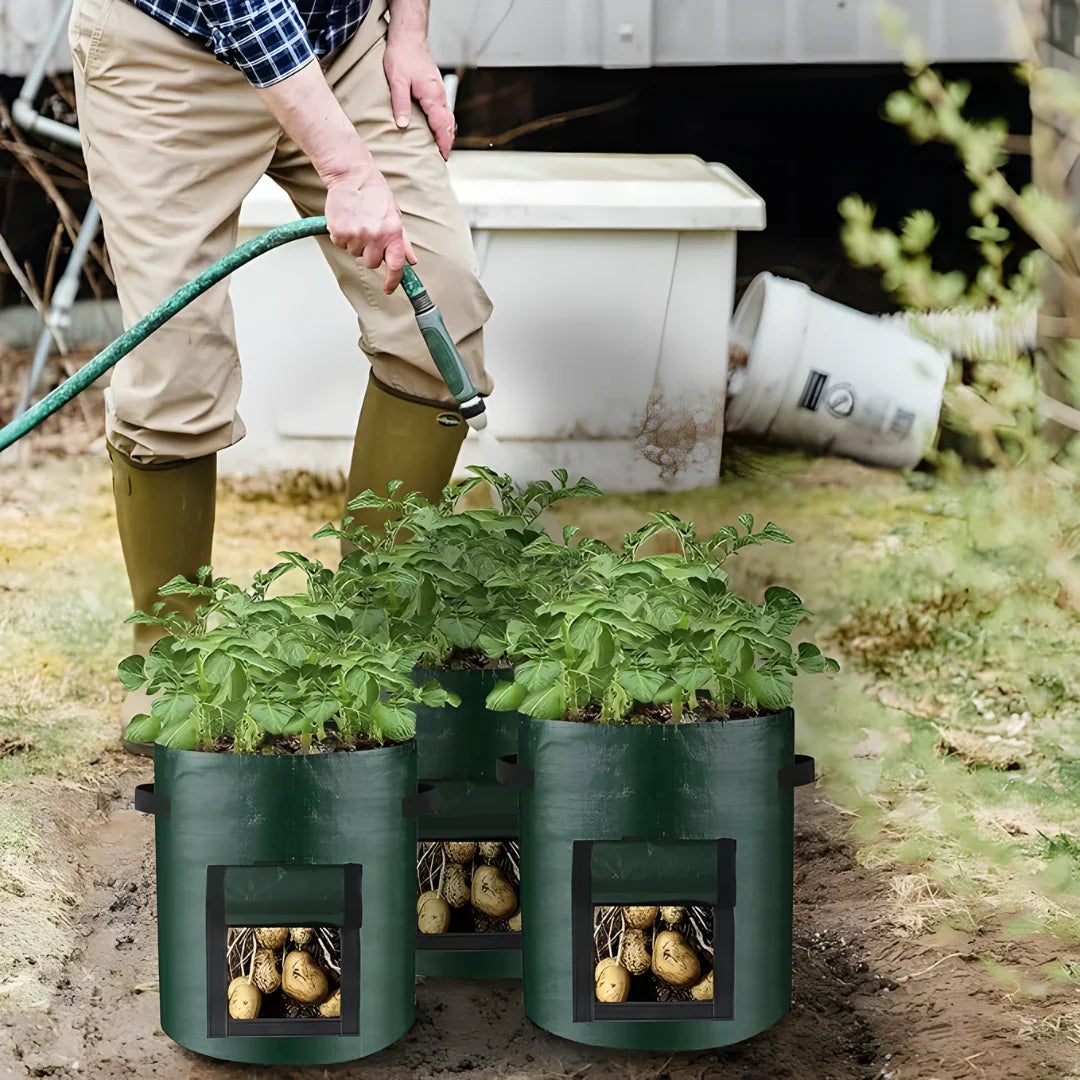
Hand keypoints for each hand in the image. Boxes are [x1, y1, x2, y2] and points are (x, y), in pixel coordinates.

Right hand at [325, 172, 416, 293]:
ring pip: (355, 253)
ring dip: (355, 242)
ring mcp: (357, 234)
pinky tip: (347, 221)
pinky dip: (342, 235)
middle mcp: (376, 235)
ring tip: (357, 222)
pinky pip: (341, 244)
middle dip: (369, 253)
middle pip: (371, 263)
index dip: (393, 280)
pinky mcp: (340, 231)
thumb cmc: (374, 194)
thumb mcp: (395, 216)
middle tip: (367, 234)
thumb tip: (411, 260)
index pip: (396, 265)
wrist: (352, 176)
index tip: (389, 288)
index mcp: (393, 232)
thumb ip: (402, 242)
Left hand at [384, 34, 454, 159]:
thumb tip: (402, 125)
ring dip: (446, 134)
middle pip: (449, 125)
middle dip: (447, 142)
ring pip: (448, 118)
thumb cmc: (403, 54)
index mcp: (432, 96)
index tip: (442, 157)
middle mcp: (439, 95)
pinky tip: (437, 129)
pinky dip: (443, 124)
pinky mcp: (435, 89)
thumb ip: (400, 103)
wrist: (409, 36)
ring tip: (441, 148)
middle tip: (442, 158)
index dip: (443, 143)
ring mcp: (439, 92)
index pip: (442, 126)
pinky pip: (443, 111)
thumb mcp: (397, 80)